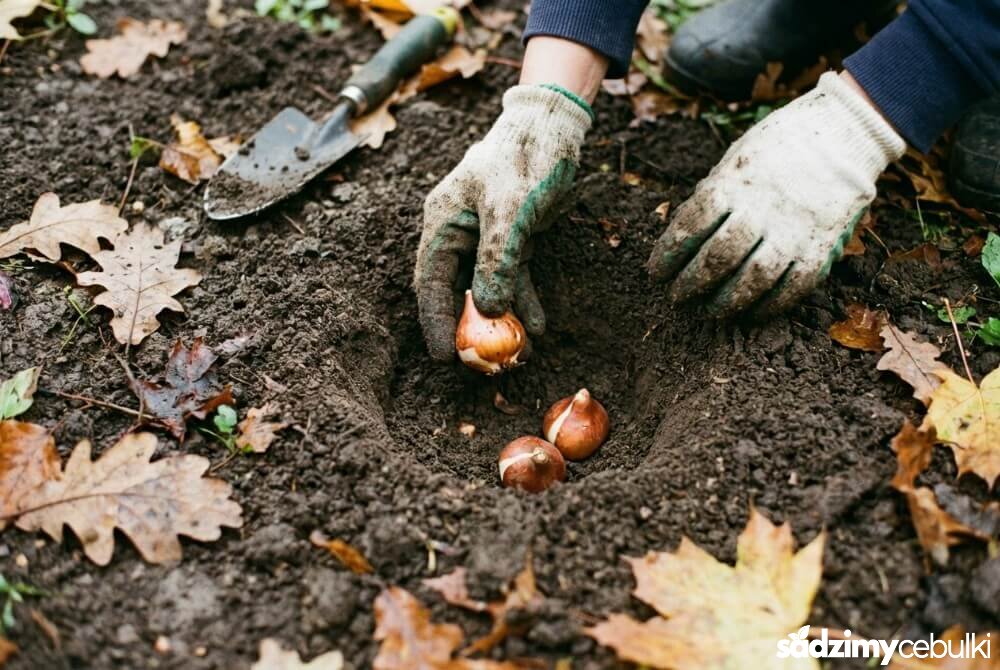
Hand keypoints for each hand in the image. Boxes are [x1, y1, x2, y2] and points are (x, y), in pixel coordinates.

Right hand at [415, 84, 592, 360]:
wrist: (553, 127)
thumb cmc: (525, 159)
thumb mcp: (511, 209)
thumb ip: (498, 259)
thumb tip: (491, 309)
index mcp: (443, 222)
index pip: (430, 281)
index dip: (435, 321)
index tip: (444, 356)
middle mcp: (457, 232)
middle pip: (455, 290)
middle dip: (470, 327)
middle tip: (482, 363)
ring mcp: (484, 236)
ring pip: (487, 287)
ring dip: (503, 318)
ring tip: (520, 352)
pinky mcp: (511, 237)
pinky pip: (513, 276)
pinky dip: (524, 299)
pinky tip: (539, 326)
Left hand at [648, 71, 905, 316]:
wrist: (844, 131)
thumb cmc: (779, 145)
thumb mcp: (736, 158)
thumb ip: (713, 195)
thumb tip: (683, 235)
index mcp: (734, 183)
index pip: (691, 227)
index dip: (668, 255)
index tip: (655, 272)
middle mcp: (762, 209)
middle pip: (718, 258)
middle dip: (691, 283)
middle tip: (677, 297)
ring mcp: (793, 229)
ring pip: (752, 279)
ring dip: (725, 301)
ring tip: (709, 310)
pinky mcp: (821, 245)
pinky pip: (792, 287)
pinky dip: (769, 306)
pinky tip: (750, 313)